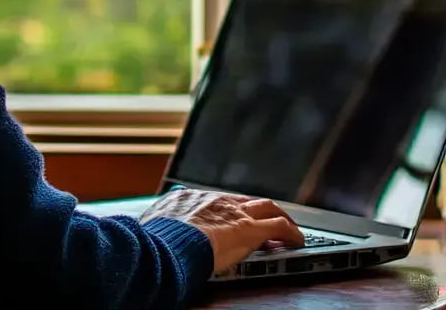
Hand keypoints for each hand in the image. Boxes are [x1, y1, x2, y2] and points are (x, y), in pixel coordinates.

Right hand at [140, 190, 304, 273]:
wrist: (164, 246)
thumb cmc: (154, 242)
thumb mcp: (151, 227)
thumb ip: (157, 225)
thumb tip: (149, 232)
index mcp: (188, 199)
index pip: (215, 200)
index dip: (229, 210)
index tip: (231, 218)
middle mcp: (213, 200)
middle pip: (243, 199)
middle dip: (256, 209)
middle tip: (266, 219)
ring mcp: (232, 213)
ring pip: (265, 207)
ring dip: (277, 217)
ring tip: (286, 229)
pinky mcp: (249, 230)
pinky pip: (278, 226)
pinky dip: (290, 232)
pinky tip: (296, 240)